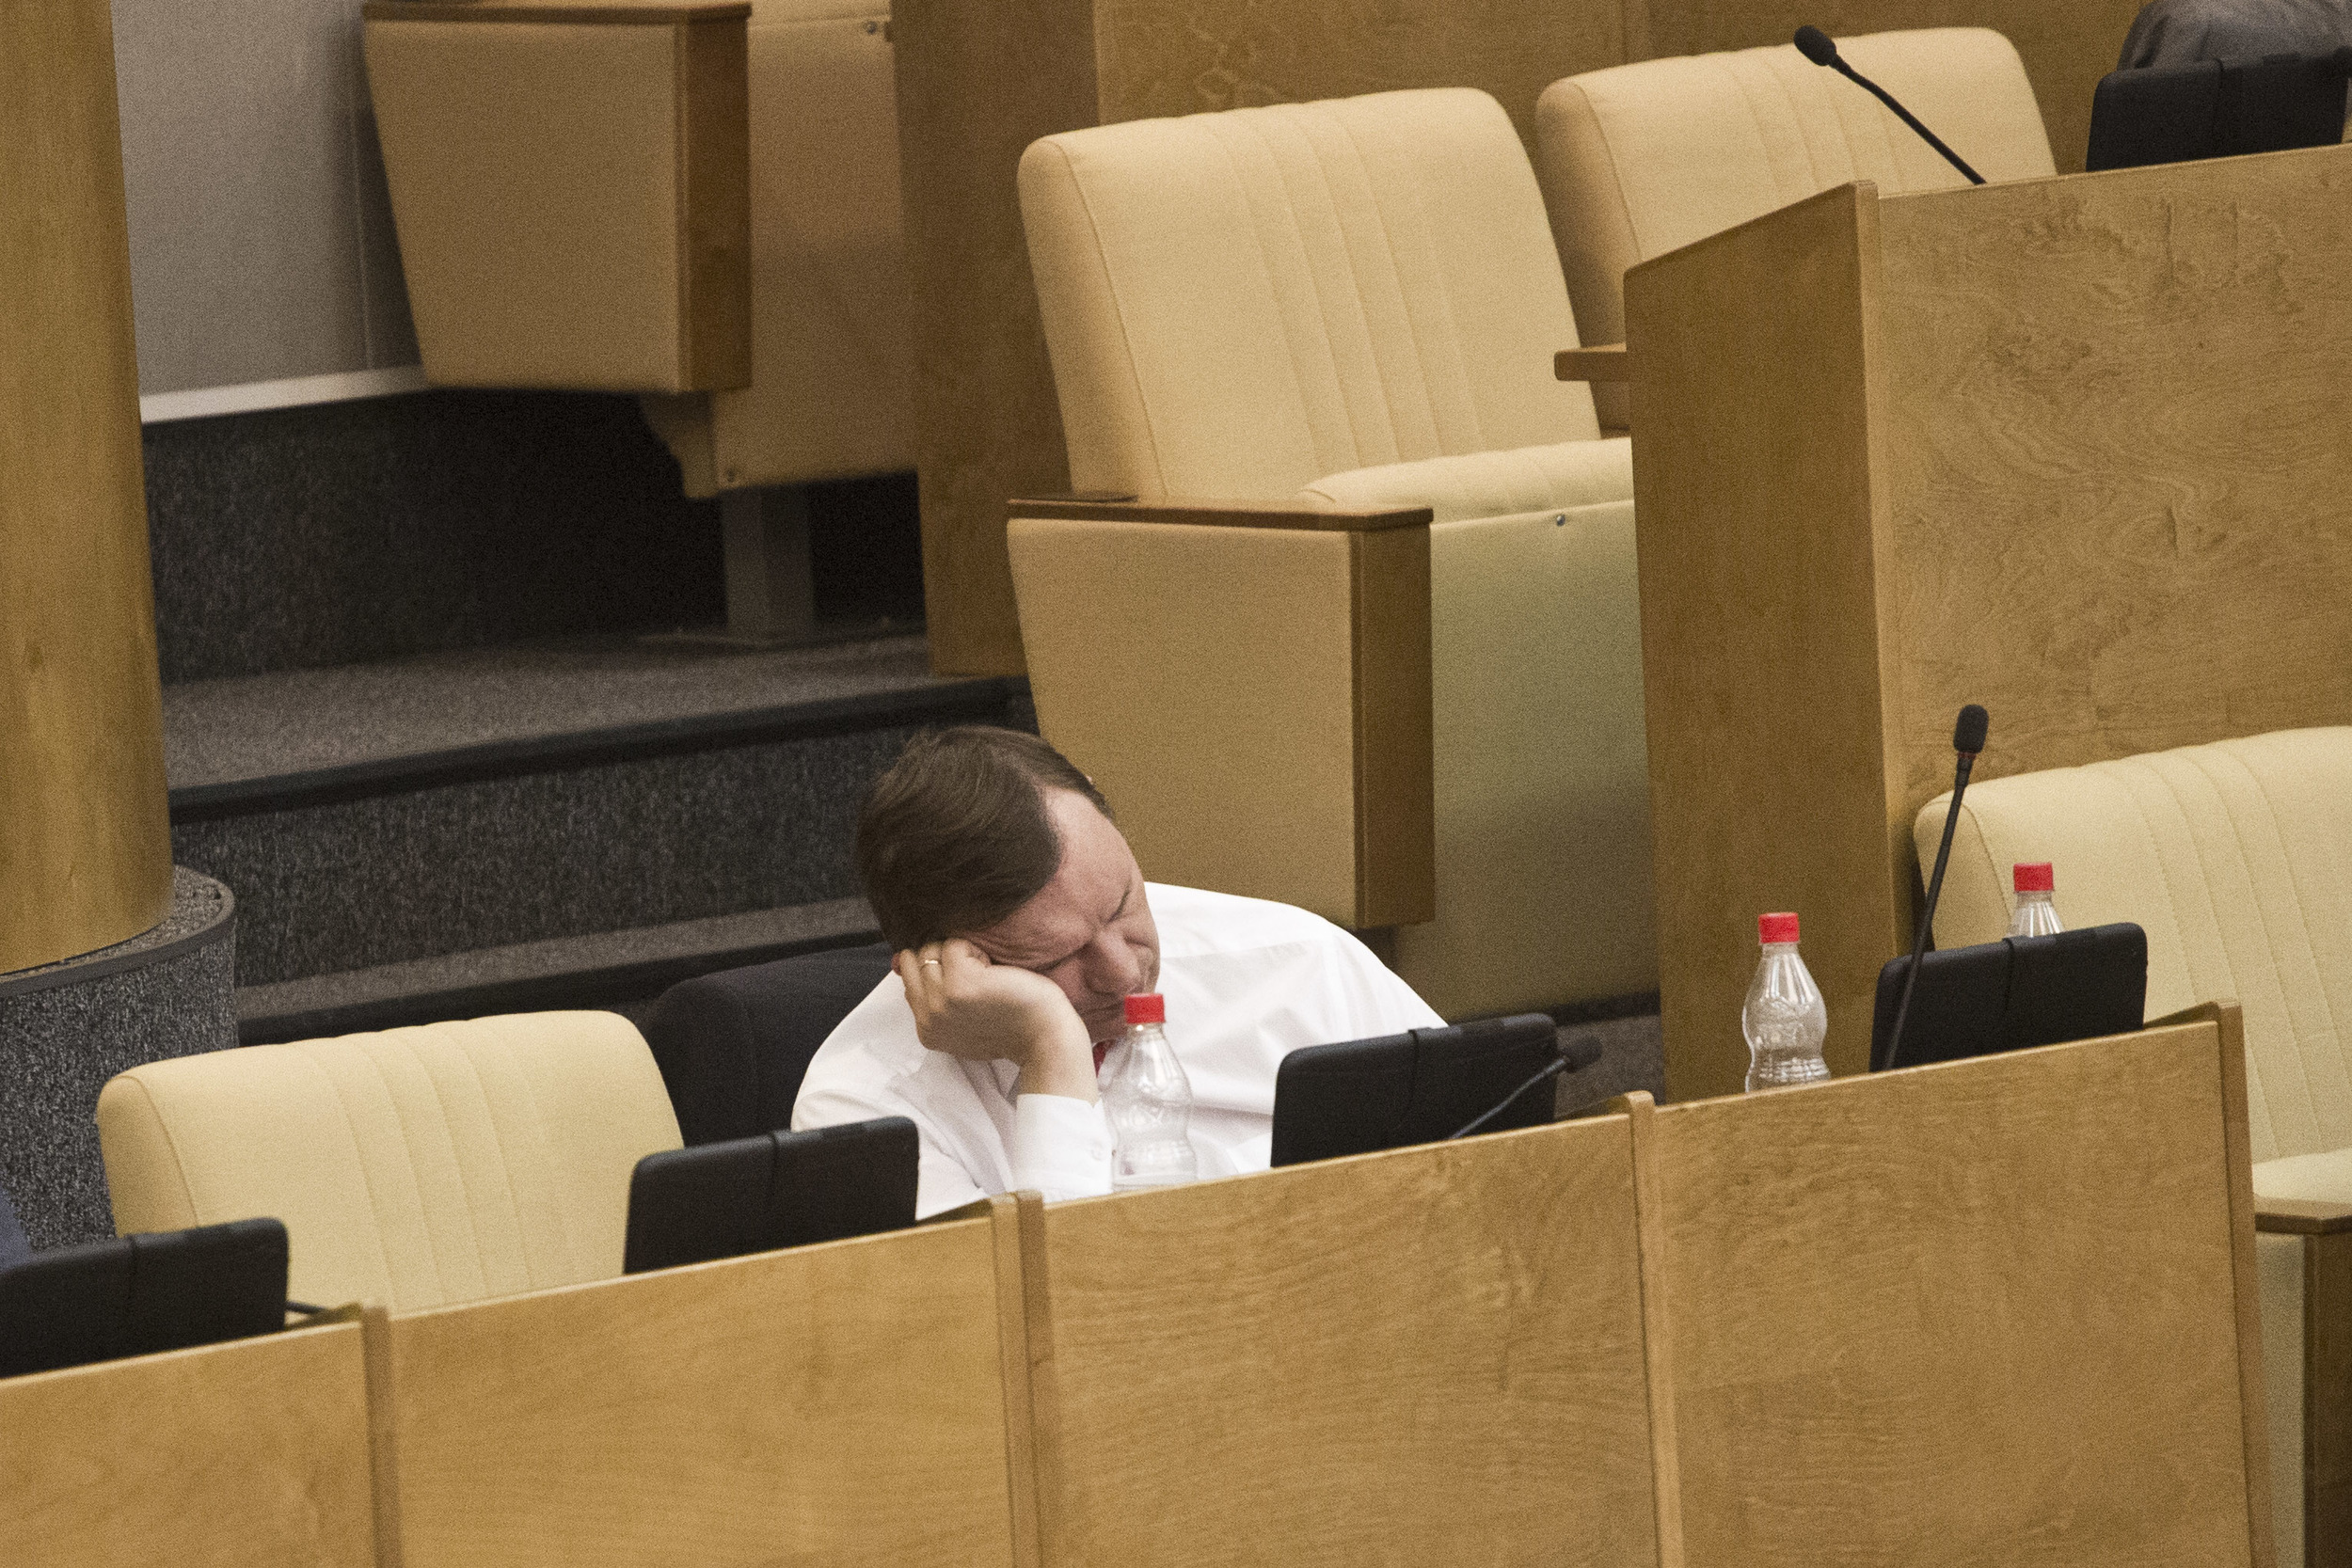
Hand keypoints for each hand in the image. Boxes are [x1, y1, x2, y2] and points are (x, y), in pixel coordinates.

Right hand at [896, 939, 1097, 1101]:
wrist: (1046, 1037)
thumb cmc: (1013, 1024)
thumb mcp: (963, 1019)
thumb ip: (933, 996)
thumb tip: (898, 959)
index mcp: (926, 1030)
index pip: (910, 978)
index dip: (937, 966)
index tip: (966, 977)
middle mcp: (927, 1018)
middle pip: (913, 960)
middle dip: (941, 955)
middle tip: (977, 973)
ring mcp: (940, 1003)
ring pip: (931, 950)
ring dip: (961, 952)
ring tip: (986, 973)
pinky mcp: (959, 986)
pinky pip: (954, 944)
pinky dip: (976, 948)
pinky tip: (994, 971)